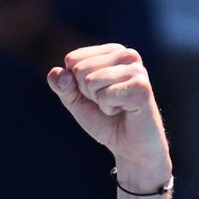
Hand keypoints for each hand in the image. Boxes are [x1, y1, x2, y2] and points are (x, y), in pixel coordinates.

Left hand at [47, 44, 171, 189]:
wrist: (130, 146)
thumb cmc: (105, 120)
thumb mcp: (75, 101)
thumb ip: (62, 85)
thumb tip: (56, 72)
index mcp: (112, 51)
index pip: (72, 59)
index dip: (76, 83)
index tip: (96, 94)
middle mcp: (127, 55)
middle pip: (80, 69)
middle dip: (87, 93)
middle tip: (107, 102)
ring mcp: (137, 69)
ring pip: (91, 81)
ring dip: (98, 101)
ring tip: (116, 106)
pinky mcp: (142, 86)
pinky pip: (105, 95)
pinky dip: (108, 108)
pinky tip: (124, 110)